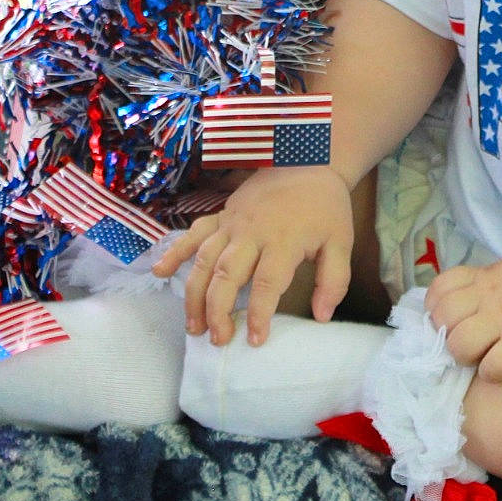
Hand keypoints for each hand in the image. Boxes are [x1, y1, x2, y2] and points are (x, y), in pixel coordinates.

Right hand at [151, 165, 354, 345]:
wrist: (308, 160)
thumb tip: (322, 316)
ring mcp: (232, 223)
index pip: (267, 283)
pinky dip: (175, 252)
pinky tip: (160, 272)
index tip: (254, 340)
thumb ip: (334, 280)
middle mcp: (252, 233)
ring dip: (195, 294)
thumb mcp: (341, 241)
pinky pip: (193, 234)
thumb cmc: (325, 206)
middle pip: (227, 275)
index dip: (258, 313)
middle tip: (217, 339)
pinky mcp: (221, 215)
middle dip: (218, 310)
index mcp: (284, 240)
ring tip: (194, 325)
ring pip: (205, 261)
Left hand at [426, 255, 501, 381]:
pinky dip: (493, 373)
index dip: (437, 308)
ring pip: (459, 345)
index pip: (440, 288)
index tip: (449, 320)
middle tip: (465, 343)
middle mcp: (488, 298)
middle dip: (447, 335)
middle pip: (443, 318)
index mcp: (485, 278)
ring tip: (482, 358)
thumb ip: (486, 285)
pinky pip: (491, 367)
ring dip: (466, 357)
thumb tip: (466, 302)